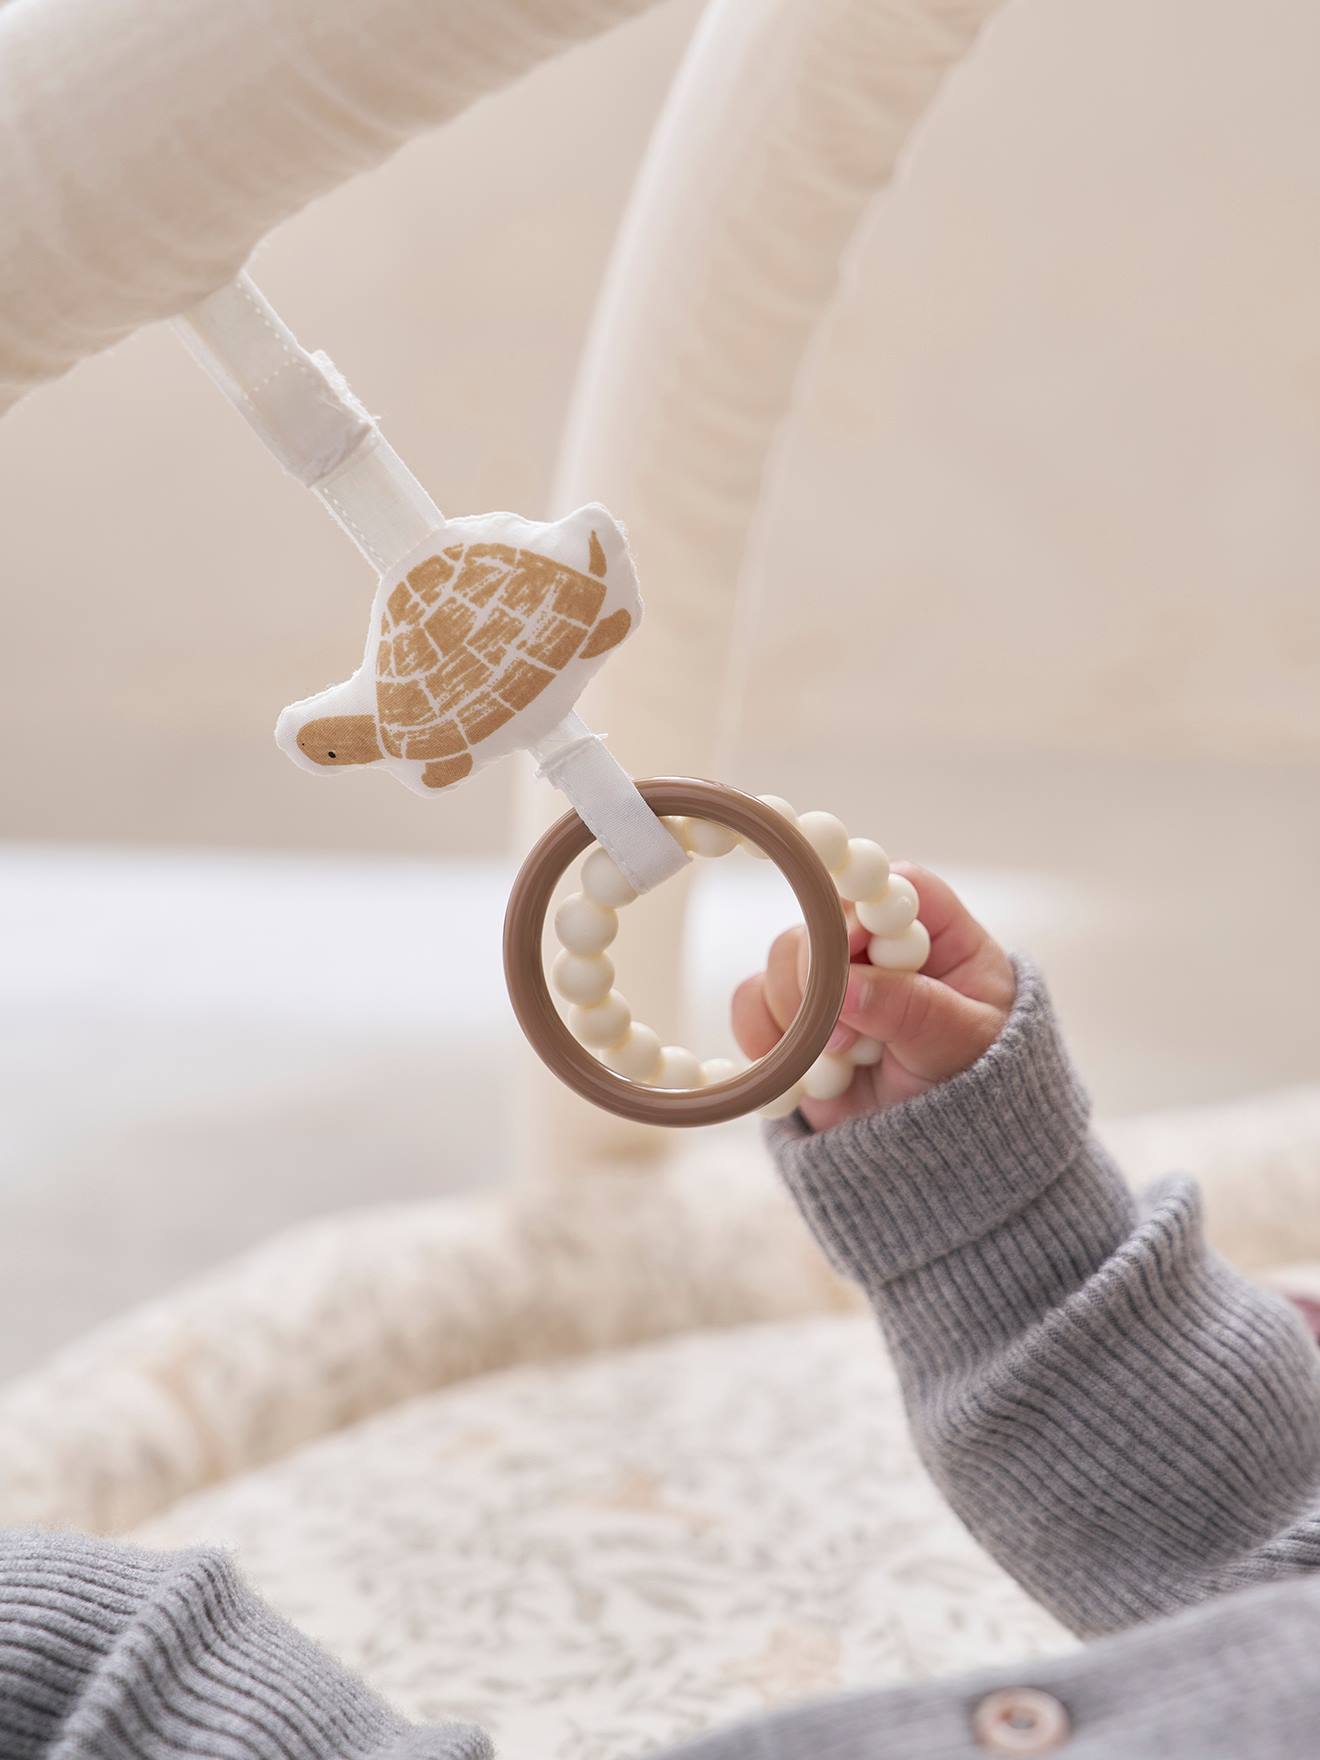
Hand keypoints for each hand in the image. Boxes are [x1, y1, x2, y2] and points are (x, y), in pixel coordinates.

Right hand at [732, 863, 1015, 1130]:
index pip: (900, 886)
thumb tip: (844, 987)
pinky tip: (793, 1073)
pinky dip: (761, 1035)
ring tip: (837, 1061)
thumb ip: (913, 1009)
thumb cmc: (979, 1085)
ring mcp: (834, 980)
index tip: (852, 947)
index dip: (868, 908)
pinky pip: (753, 1002)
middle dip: (820, 974)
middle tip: (841, 1035)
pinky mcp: (796, 1018)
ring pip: (781, 957)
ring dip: (794, 1011)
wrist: (940, 1152)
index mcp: (941, 935)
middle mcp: (881, 946)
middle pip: (824, 915)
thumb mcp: (963, 1044)